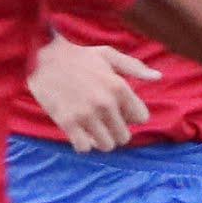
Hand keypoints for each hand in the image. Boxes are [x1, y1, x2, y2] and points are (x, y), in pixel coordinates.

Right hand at [27, 37, 152, 150]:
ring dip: (101, 140)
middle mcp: (105, 103)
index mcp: (119, 87)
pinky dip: (84, 144)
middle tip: (105, 122)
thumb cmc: (78, 56)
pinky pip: (84, 148)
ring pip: (106, 146)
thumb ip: (134, 67)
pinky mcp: (67, 122)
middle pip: (124, 136)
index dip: (131, 116)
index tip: (120, 111)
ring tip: (93, 129)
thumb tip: (158, 78)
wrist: (43, 58)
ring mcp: (86, 115)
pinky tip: (79, 133)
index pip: (141, 118)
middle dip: (117, 131)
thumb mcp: (109, 55)